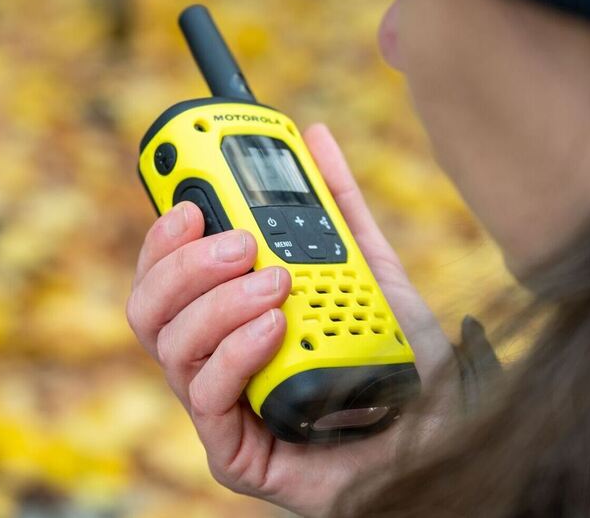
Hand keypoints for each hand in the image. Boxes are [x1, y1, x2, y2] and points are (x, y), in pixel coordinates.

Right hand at [126, 124, 457, 516]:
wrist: (440, 435)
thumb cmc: (398, 362)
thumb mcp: (370, 269)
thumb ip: (340, 206)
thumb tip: (317, 136)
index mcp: (229, 319)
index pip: (166, 275)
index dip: (162, 234)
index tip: (189, 196)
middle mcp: (213, 360)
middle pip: (149, 307)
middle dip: (183, 264)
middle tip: (239, 241)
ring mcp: (220, 409)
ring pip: (171, 345)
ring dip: (217, 303)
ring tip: (277, 283)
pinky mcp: (233, 454)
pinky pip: (205, 396)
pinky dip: (236, 351)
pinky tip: (274, 328)